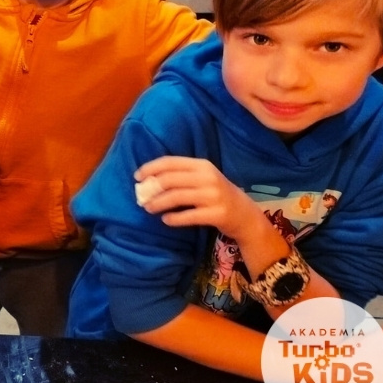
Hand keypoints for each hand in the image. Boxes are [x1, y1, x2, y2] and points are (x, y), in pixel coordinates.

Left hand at [135, 156, 259, 239]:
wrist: (245, 214)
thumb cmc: (217, 194)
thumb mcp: (203, 178)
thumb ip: (181, 176)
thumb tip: (148, 180)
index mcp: (202, 165)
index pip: (170, 162)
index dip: (151, 168)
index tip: (137, 177)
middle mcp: (208, 177)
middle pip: (170, 180)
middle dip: (151, 189)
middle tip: (141, 198)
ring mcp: (213, 196)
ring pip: (176, 197)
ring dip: (158, 203)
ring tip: (149, 208)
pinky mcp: (217, 214)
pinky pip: (189, 216)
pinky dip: (174, 218)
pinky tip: (165, 220)